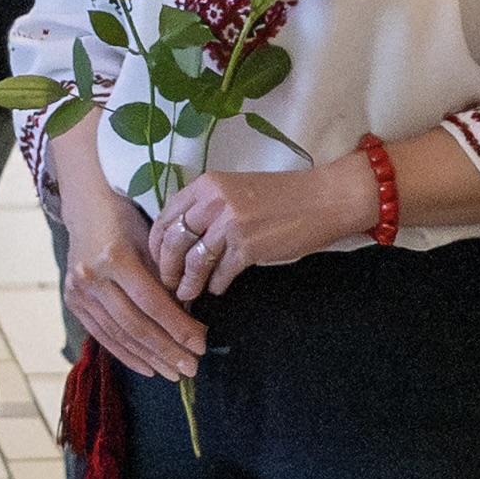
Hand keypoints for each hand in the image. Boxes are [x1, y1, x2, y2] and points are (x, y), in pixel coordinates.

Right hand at [55, 159, 212, 382]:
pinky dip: (126, 354)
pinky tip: (147, 368)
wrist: (87, 209)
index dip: (178, 327)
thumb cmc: (128, 221)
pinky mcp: (73, 303)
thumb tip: (190, 320)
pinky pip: (103, 336)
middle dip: (166, 350)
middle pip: (135, 324)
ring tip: (174, 373)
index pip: (152, 303)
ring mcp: (78, 293)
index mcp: (114, 257)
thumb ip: (166, 279)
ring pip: (119, 335)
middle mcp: (91, 277)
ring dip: (149, 358)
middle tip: (192, 368)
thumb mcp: (151, 241)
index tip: (201, 344)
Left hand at [145, 154, 345, 299]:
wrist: (323, 200)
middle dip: (166, 267)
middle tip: (168, 282)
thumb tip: (181, 238)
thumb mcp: (237, 190)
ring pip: (193, 261)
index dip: (156, 242)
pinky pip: (220, 273)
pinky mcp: (248, 247)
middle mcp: (214, 201)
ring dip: (187, 283)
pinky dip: (215, 285)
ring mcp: (230, 224)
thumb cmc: (282, 196)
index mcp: (207, 184)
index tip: (156, 258)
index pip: (166, 215)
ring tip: (187, 294)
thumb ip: (208, 207)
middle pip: (173, 240)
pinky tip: (217, 288)